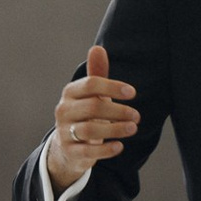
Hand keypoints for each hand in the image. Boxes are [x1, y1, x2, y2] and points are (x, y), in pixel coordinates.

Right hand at [45, 45, 138, 192]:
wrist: (67, 147)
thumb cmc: (85, 115)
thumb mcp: (91, 95)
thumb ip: (97, 74)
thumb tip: (98, 48)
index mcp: (70, 93)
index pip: (90, 84)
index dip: (112, 87)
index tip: (133, 93)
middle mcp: (64, 111)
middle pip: (92, 108)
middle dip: (118, 111)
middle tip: (137, 115)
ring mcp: (65, 133)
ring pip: (89, 130)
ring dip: (115, 129)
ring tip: (133, 128)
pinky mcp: (70, 152)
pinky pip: (87, 152)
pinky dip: (105, 149)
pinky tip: (120, 146)